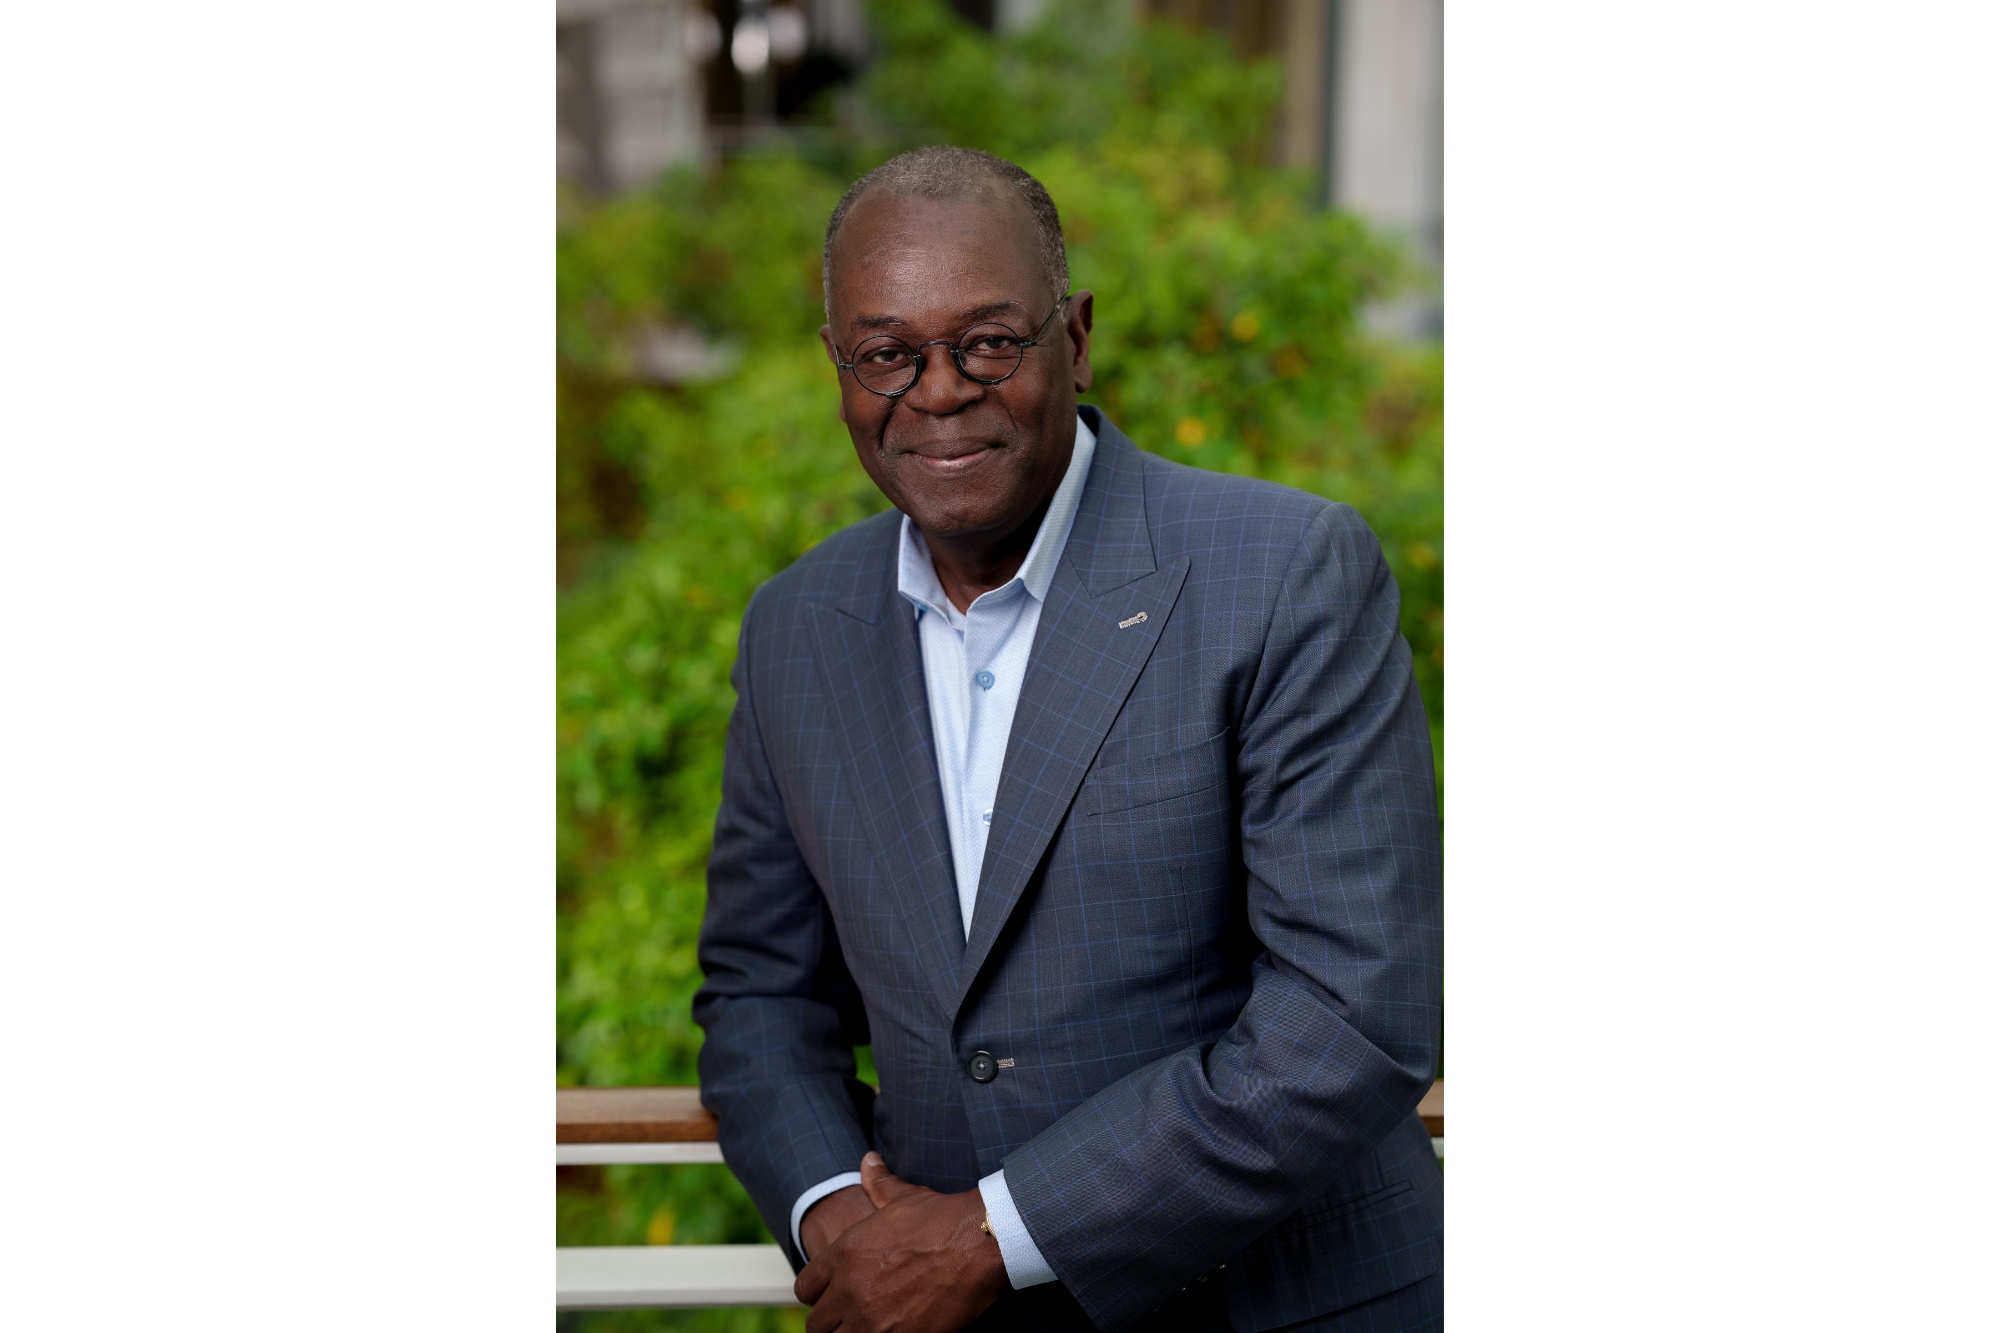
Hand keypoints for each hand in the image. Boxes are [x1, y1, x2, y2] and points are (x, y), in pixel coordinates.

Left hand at [794, 1151, 1007, 1332]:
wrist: (979, 1242)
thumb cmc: (943, 1218)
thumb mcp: (904, 1197)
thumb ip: (879, 1184)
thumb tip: (869, 1161)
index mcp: (844, 1254)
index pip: (805, 1288)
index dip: (818, 1293)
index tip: (832, 1295)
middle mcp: (850, 1289)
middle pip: (817, 1324)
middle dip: (833, 1321)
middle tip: (853, 1316)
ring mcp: (872, 1320)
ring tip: (874, 1326)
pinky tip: (897, 1331)